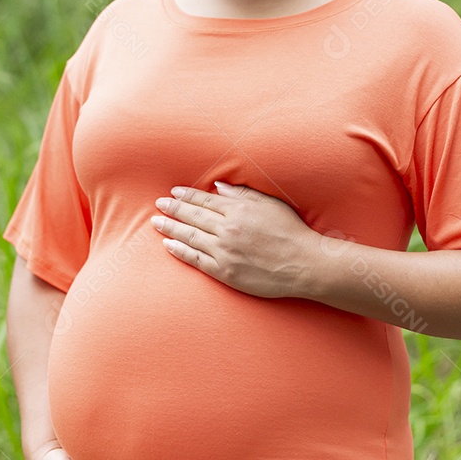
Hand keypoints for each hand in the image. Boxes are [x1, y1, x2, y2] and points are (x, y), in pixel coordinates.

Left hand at [150, 182, 320, 298]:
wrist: (304, 264)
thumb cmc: (291, 232)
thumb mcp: (270, 204)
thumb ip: (242, 194)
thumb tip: (218, 188)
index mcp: (238, 210)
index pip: (205, 200)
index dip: (187, 195)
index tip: (174, 192)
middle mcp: (227, 229)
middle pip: (193, 216)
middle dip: (173, 208)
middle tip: (159, 204)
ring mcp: (224, 251)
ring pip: (190, 237)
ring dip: (171, 228)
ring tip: (157, 222)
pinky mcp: (225, 272)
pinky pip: (196, 260)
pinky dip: (180, 251)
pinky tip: (169, 245)